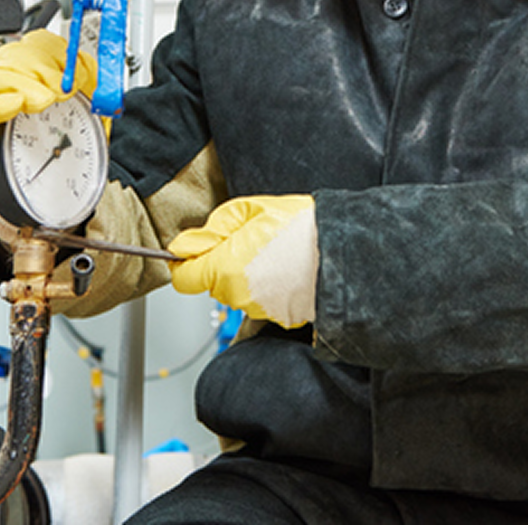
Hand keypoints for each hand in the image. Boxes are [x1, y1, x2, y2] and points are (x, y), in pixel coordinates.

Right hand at [0, 29, 97, 184]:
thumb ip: (91, 89)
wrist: (47, 189)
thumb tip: (92, 71)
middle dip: (41, 69)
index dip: (56, 52)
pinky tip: (13, 106)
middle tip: (61, 91)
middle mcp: (3, 84)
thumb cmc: (59, 148)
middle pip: (11, 57)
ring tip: (42, 102)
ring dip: (20, 85)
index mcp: (30, 73)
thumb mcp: (86, 113)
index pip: (35, 44)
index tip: (75, 74)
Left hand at [169, 194, 317, 327]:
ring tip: (274, 251)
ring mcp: (258, 309)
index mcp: (224, 268)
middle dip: (223, 262)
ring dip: (247, 273)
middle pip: (213, 282)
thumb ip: (211, 230)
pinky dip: (267, 286)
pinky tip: (285, 268)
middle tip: (252, 239)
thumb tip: (184, 245)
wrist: (343, 249)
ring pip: (237, 290)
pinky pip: (260, 300)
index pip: (184, 278)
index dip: (187, 262)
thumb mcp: (249, 210)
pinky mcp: (279, 316)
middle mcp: (237, 295)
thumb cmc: (302, 226)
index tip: (196, 250)